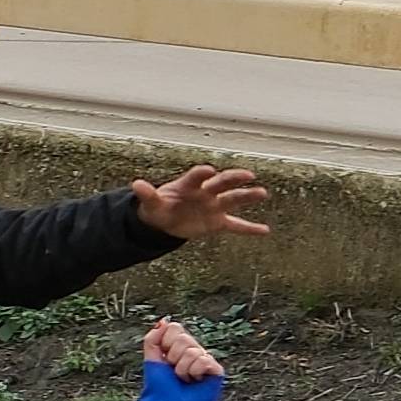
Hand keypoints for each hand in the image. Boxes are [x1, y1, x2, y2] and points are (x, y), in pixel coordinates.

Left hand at [130, 165, 273, 246]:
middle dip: (233, 179)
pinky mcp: (218, 222)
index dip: (201, 173)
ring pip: (233, 200)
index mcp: (189, 185)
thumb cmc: (160, 206)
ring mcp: (214, 207)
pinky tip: (264, 230)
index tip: (209, 170)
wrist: (165, 220)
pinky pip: (236, 226)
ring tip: (262, 193)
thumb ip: (147, 195)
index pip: (197, 177)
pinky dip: (249, 229)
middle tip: (247, 175)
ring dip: (247, 197)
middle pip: (222, 183)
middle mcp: (206, 193)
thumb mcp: (151, 203)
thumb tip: (136, 184)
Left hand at [140, 315, 221, 387]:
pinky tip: (195, 381)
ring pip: (191, 351)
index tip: (164, 359)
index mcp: (177, 346)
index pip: (174, 328)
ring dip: (182, 368)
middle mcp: (193, 350)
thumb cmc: (162, 387)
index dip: (165, 342)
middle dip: (172, 357)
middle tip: (174, 372)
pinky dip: (194, 372)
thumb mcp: (152, 359)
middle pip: (182, 337)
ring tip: (184, 379)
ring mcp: (205, 359)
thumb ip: (153, 339)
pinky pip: (203, 360)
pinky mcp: (216, 369)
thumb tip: (164, 321)